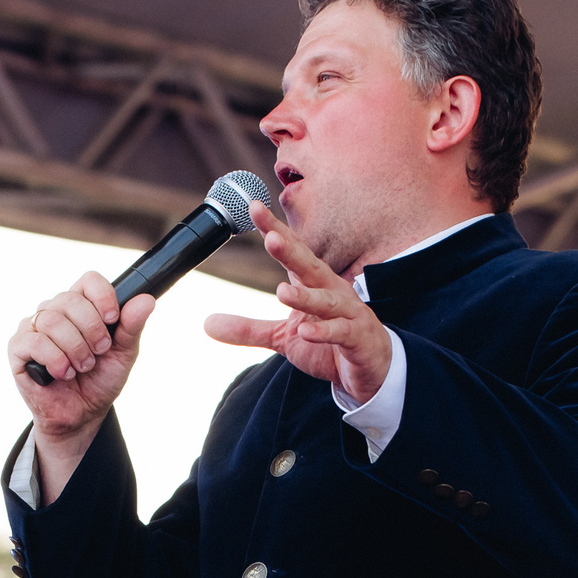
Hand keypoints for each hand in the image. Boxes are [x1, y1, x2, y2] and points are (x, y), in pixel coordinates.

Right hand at [10, 272, 155, 444]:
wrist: (82, 415)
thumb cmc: (99, 381)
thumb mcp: (123, 354)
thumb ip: (132, 326)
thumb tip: (147, 300)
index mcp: (80, 307)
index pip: (89, 281)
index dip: (102, 296)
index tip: (112, 319)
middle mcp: (54, 311)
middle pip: (70, 300)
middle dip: (91, 329)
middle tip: (99, 352)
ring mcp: (33, 328)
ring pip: (52, 320)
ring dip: (74, 348)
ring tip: (82, 367)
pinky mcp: (18, 349)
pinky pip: (34, 342)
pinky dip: (55, 359)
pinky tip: (63, 373)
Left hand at [200, 201, 391, 402]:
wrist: (371, 370)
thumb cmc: (330, 344)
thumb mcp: (283, 337)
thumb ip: (248, 328)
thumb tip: (206, 324)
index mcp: (314, 284)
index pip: (292, 251)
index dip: (274, 229)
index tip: (253, 207)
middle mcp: (332, 291)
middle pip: (310, 266)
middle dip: (291, 251)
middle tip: (269, 237)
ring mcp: (349, 313)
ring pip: (326, 301)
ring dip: (305, 297)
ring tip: (281, 292)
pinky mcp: (359, 338)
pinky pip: (341, 332)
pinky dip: (325, 332)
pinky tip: (307, 332)